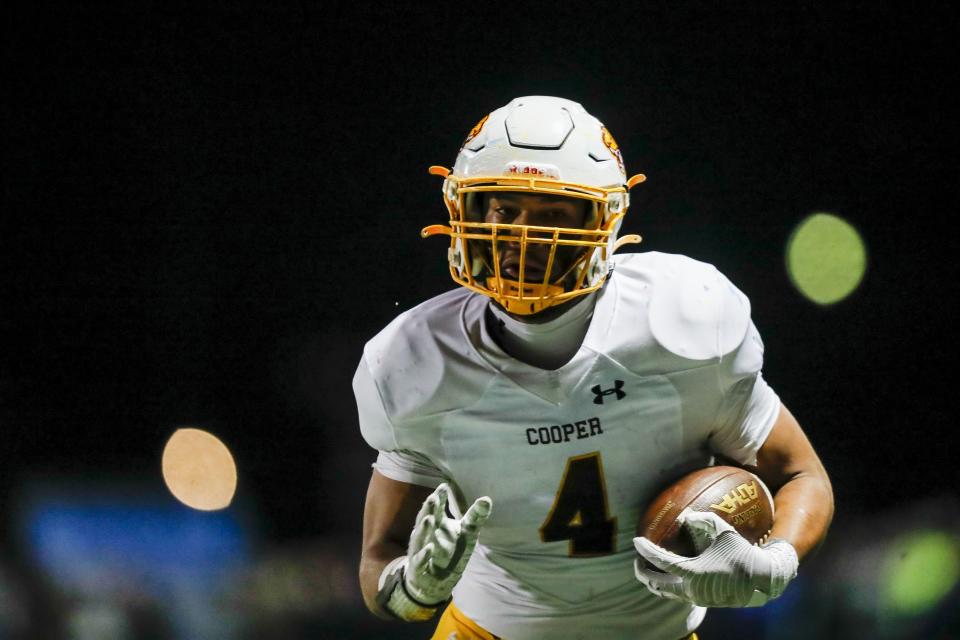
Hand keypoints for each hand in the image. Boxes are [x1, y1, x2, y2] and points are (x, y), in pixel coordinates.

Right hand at [404, 483, 491, 604]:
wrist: (437, 580)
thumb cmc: (450, 550)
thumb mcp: (467, 532)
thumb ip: (475, 516)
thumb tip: (487, 498)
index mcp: (437, 523)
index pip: (437, 508)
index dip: (439, 497)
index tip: (444, 486)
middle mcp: (427, 534)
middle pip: (426, 519)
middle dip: (429, 509)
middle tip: (433, 498)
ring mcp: (421, 550)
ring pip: (420, 538)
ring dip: (423, 529)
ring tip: (429, 518)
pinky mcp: (419, 568)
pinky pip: (420, 560)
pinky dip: (424, 555)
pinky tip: (430, 548)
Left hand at [633, 508, 797, 607]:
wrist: (761, 580)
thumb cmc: (741, 552)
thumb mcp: (723, 530)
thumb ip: (702, 519)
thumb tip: (684, 516)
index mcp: (692, 572)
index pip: (660, 561)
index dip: (645, 550)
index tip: (636, 540)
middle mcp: (691, 589)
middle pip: (655, 583)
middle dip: (641, 571)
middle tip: (637, 558)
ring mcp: (696, 598)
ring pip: (664, 593)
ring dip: (653, 581)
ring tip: (647, 567)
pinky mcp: (702, 602)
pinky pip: (677, 596)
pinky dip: (666, 586)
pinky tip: (667, 575)